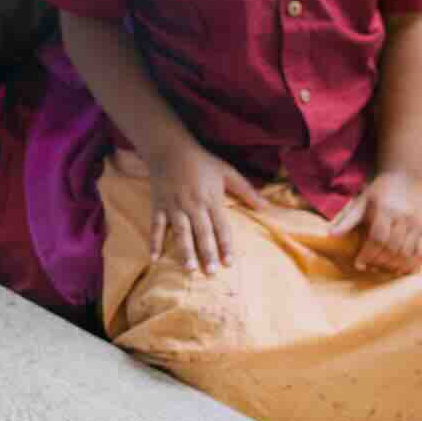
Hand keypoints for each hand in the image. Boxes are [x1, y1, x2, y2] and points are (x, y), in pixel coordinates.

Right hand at [148, 141, 264, 274]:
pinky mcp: (158, 206)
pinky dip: (154, 242)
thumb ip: (247, 191)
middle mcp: (193, 205)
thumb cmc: (202, 161)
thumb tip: (267, 207)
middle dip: (207, 253)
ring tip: (189, 269)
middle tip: (211, 272)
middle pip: (201, 233)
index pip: (221, 227)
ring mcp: (174, 206)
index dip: (226, 245)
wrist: (170, 148)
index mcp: (211, 199)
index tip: (230, 263)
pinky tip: (154, 258)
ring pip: (180, 232)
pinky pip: (156, 226)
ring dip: (184, 251)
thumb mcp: (228, 172)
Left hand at [330, 170, 421, 274]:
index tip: (359, 264)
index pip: (378, 238)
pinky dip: (412, 264)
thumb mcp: (362, 201)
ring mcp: (417, 224)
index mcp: (386, 210)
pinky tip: (402, 270)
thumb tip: (331, 235)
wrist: (405, 176)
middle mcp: (404, 218)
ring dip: (394, 266)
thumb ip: (348, 219)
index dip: (368, 254)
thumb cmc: (380, 190)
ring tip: (383, 269)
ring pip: (407, 253)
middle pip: (392, 248)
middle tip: (369, 268)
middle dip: (379, 262)